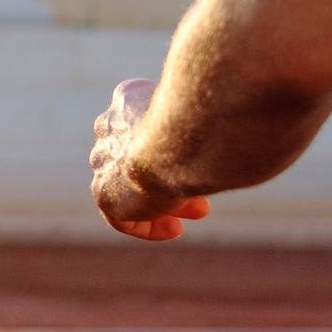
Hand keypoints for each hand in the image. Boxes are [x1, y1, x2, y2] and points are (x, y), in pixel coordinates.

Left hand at [90, 78, 211, 241]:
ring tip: (199, 210)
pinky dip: (148, 224)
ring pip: (132, 186)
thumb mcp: (203, 103)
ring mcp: (104, 164)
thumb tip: (227, 113)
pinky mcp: (105, 195)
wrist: (175, 142)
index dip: (170, 144)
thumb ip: (204, 109)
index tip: (196, 157)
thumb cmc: (199, 118)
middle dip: (169, 173)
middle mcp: (109, 131)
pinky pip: (121, 216)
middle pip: (137, 158)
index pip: (141, 124)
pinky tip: (174, 228)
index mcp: (125, 103)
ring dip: (164, 199)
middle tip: (203, 184)